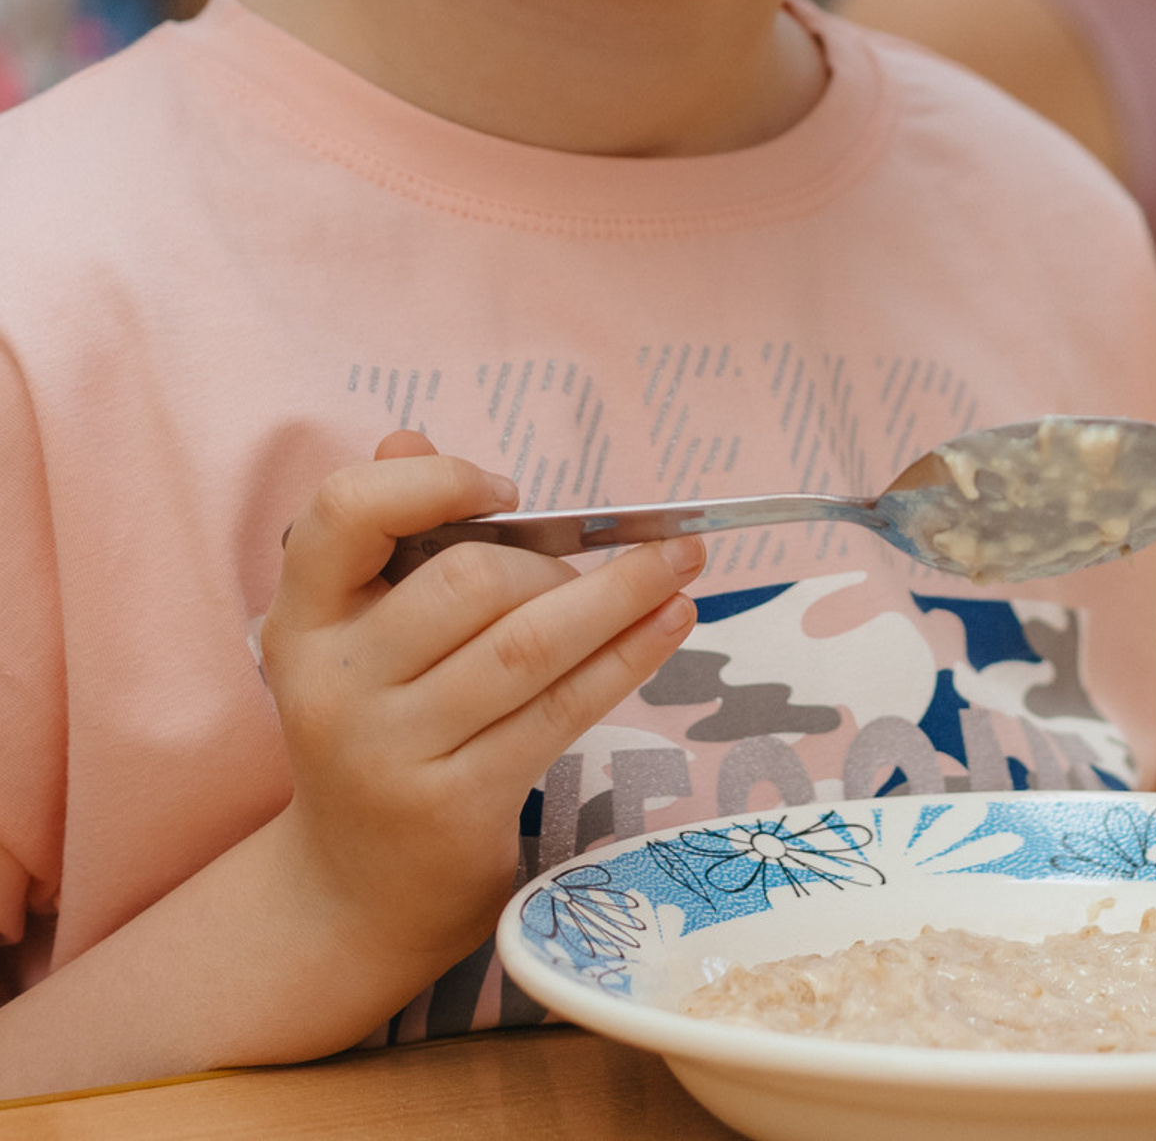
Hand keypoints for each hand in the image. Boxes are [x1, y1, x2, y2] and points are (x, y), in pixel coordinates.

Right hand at [260, 431, 702, 991]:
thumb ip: (390, 534)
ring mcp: (392, 751)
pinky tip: (671, 621)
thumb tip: (410, 438)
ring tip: (683, 563)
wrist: (358, 887)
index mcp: (302, 620)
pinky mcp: (457, 803)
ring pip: (528, 645)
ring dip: (622, 594)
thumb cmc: (384, 722)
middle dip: (555, 562)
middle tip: (607, 561)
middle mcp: (335, 684)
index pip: (341, 516)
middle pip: (469, 582)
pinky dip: (628, 656)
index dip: (430, 484)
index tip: (505, 490)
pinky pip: (562, 709)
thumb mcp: (364, 632)